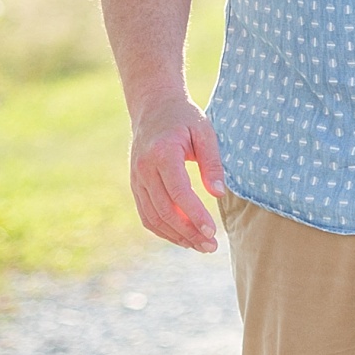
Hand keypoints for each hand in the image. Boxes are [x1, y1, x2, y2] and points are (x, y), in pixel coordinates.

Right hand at [128, 93, 224, 252]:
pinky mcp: (136, 185)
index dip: (195, 215)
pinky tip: (183, 238)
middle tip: (211, 246)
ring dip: (176, 236)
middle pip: (165, 210)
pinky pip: (146, 215)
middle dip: (188, 232)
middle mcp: (144, 169)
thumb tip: (219, 194)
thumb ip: (212, 163)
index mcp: (162, 153)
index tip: (212, 232)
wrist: (153, 107)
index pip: (178, 192)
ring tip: (201, 246)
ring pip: (153, 217)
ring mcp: (136, 179)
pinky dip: (163, 230)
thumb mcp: (205, 132)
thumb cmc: (184, 118)